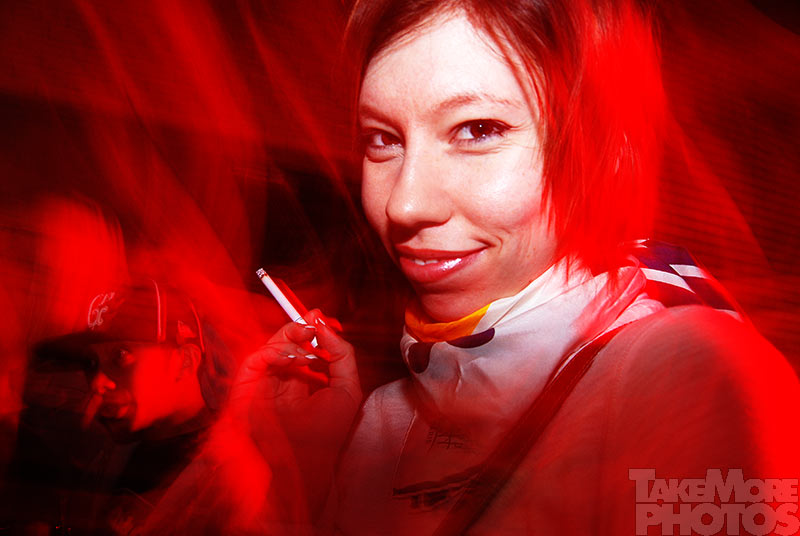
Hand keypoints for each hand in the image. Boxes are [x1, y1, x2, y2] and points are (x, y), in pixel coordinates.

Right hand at [228, 309, 361, 517]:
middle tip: (312, 321)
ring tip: (307, 347)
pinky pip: (255, 359)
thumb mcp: (347, 389)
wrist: (304, 462)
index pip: (302, 345)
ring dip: (289, 339)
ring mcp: (263, 383)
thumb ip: (343, 355)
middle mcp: (280, 379)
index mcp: (301, 380)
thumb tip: (326, 327)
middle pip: (283, 340)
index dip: (310, 329)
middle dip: (298, 327)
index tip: (319, 317)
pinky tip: (294, 359)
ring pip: (269, 345)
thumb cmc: (325, 433)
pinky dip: (275, 353)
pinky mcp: (246, 388)